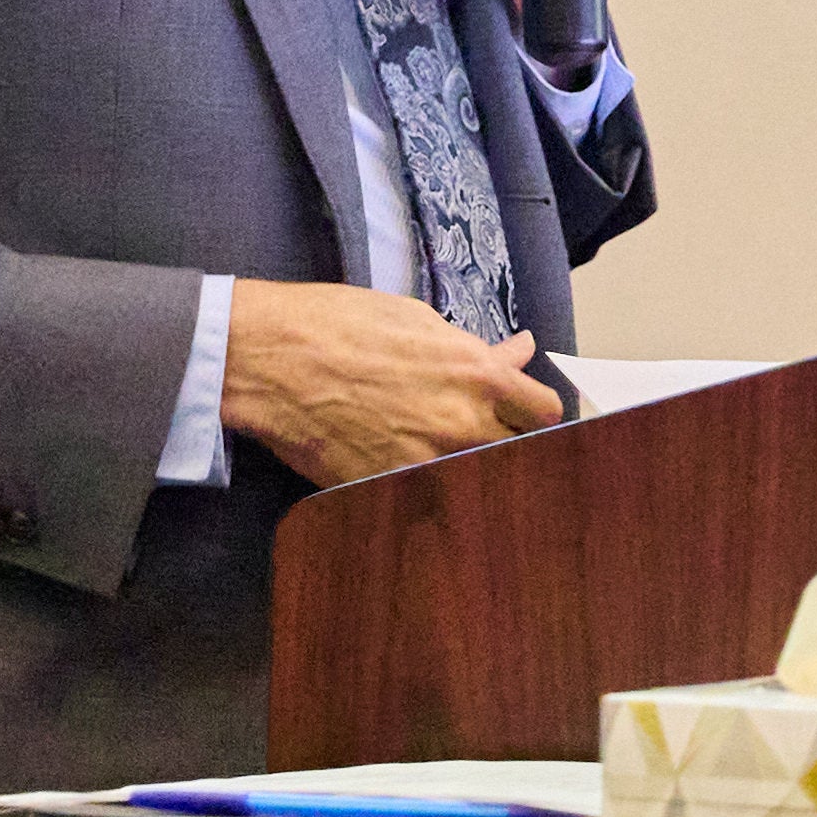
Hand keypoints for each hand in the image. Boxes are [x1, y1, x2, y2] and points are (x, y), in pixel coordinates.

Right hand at [220, 281, 561, 486]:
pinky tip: (402, 465)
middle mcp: (461, 425)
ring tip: (436, 449)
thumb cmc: (340, 325)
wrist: (271, 359)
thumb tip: (516, 351)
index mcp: (477, 375)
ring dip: (465, 467)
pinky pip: (425, 496)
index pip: (545, 412)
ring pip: (474, 480)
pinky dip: (422, 486)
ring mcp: (425, 465)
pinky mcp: (386, 490)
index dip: (535, 413)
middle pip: (520, 453)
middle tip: (481, 433)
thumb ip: (474, 347)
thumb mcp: (418, 320)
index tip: (522, 413)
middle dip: (507, 442)